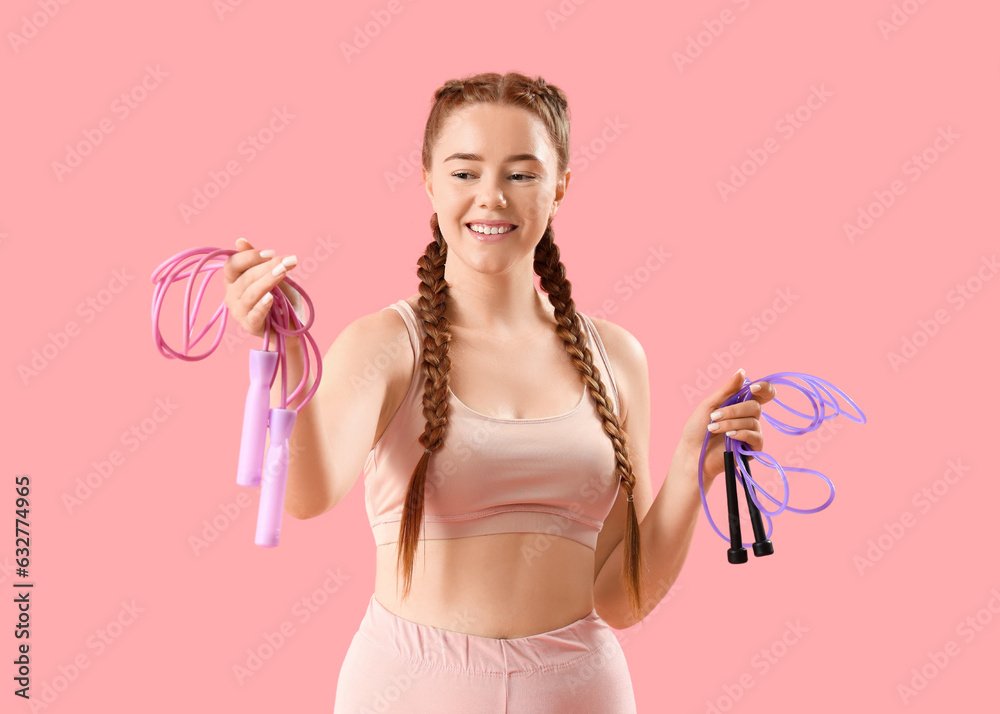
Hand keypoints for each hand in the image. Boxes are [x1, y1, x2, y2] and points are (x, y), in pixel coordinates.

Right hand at [222, 237, 301, 339]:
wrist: (292, 326)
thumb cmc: (281, 298)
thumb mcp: (273, 275)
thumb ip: (259, 261)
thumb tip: (240, 241)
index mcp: (233, 280)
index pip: (232, 264)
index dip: (250, 256)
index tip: (272, 253)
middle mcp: (231, 296)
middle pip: (245, 278)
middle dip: (267, 267)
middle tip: (288, 261)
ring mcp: (239, 312)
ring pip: (250, 294)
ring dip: (268, 281)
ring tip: (283, 272)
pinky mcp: (250, 326)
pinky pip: (254, 314)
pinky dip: (262, 305)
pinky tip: (270, 298)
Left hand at [677, 369, 776, 487]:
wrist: (691, 453)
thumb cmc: (698, 428)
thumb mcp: (710, 404)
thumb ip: (728, 390)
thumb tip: (742, 372)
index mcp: (741, 404)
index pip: (763, 394)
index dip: (764, 388)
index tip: (752, 387)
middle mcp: (749, 417)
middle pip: (755, 406)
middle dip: (733, 410)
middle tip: (714, 416)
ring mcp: (751, 433)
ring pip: (753, 421)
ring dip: (730, 423)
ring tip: (713, 428)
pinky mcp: (752, 449)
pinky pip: (755, 437)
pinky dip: (740, 433)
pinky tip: (728, 436)